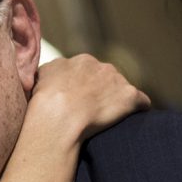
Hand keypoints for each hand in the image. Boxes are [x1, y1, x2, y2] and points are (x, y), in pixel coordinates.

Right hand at [28, 54, 150, 143]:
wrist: (57, 118)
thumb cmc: (43, 102)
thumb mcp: (39, 76)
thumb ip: (52, 71)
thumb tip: (54, 76)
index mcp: (81, 61)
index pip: (87, 71)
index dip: (82, 87)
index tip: (76, 101)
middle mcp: (102, 66)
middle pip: (107, 77)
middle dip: (101, 91)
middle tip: (90, 111)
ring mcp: (118, 81)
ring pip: (122, 90)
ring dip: (116, 101)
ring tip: (105, 119)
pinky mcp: (131, 97)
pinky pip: (141, 102)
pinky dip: (137, 110)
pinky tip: (129, 120)